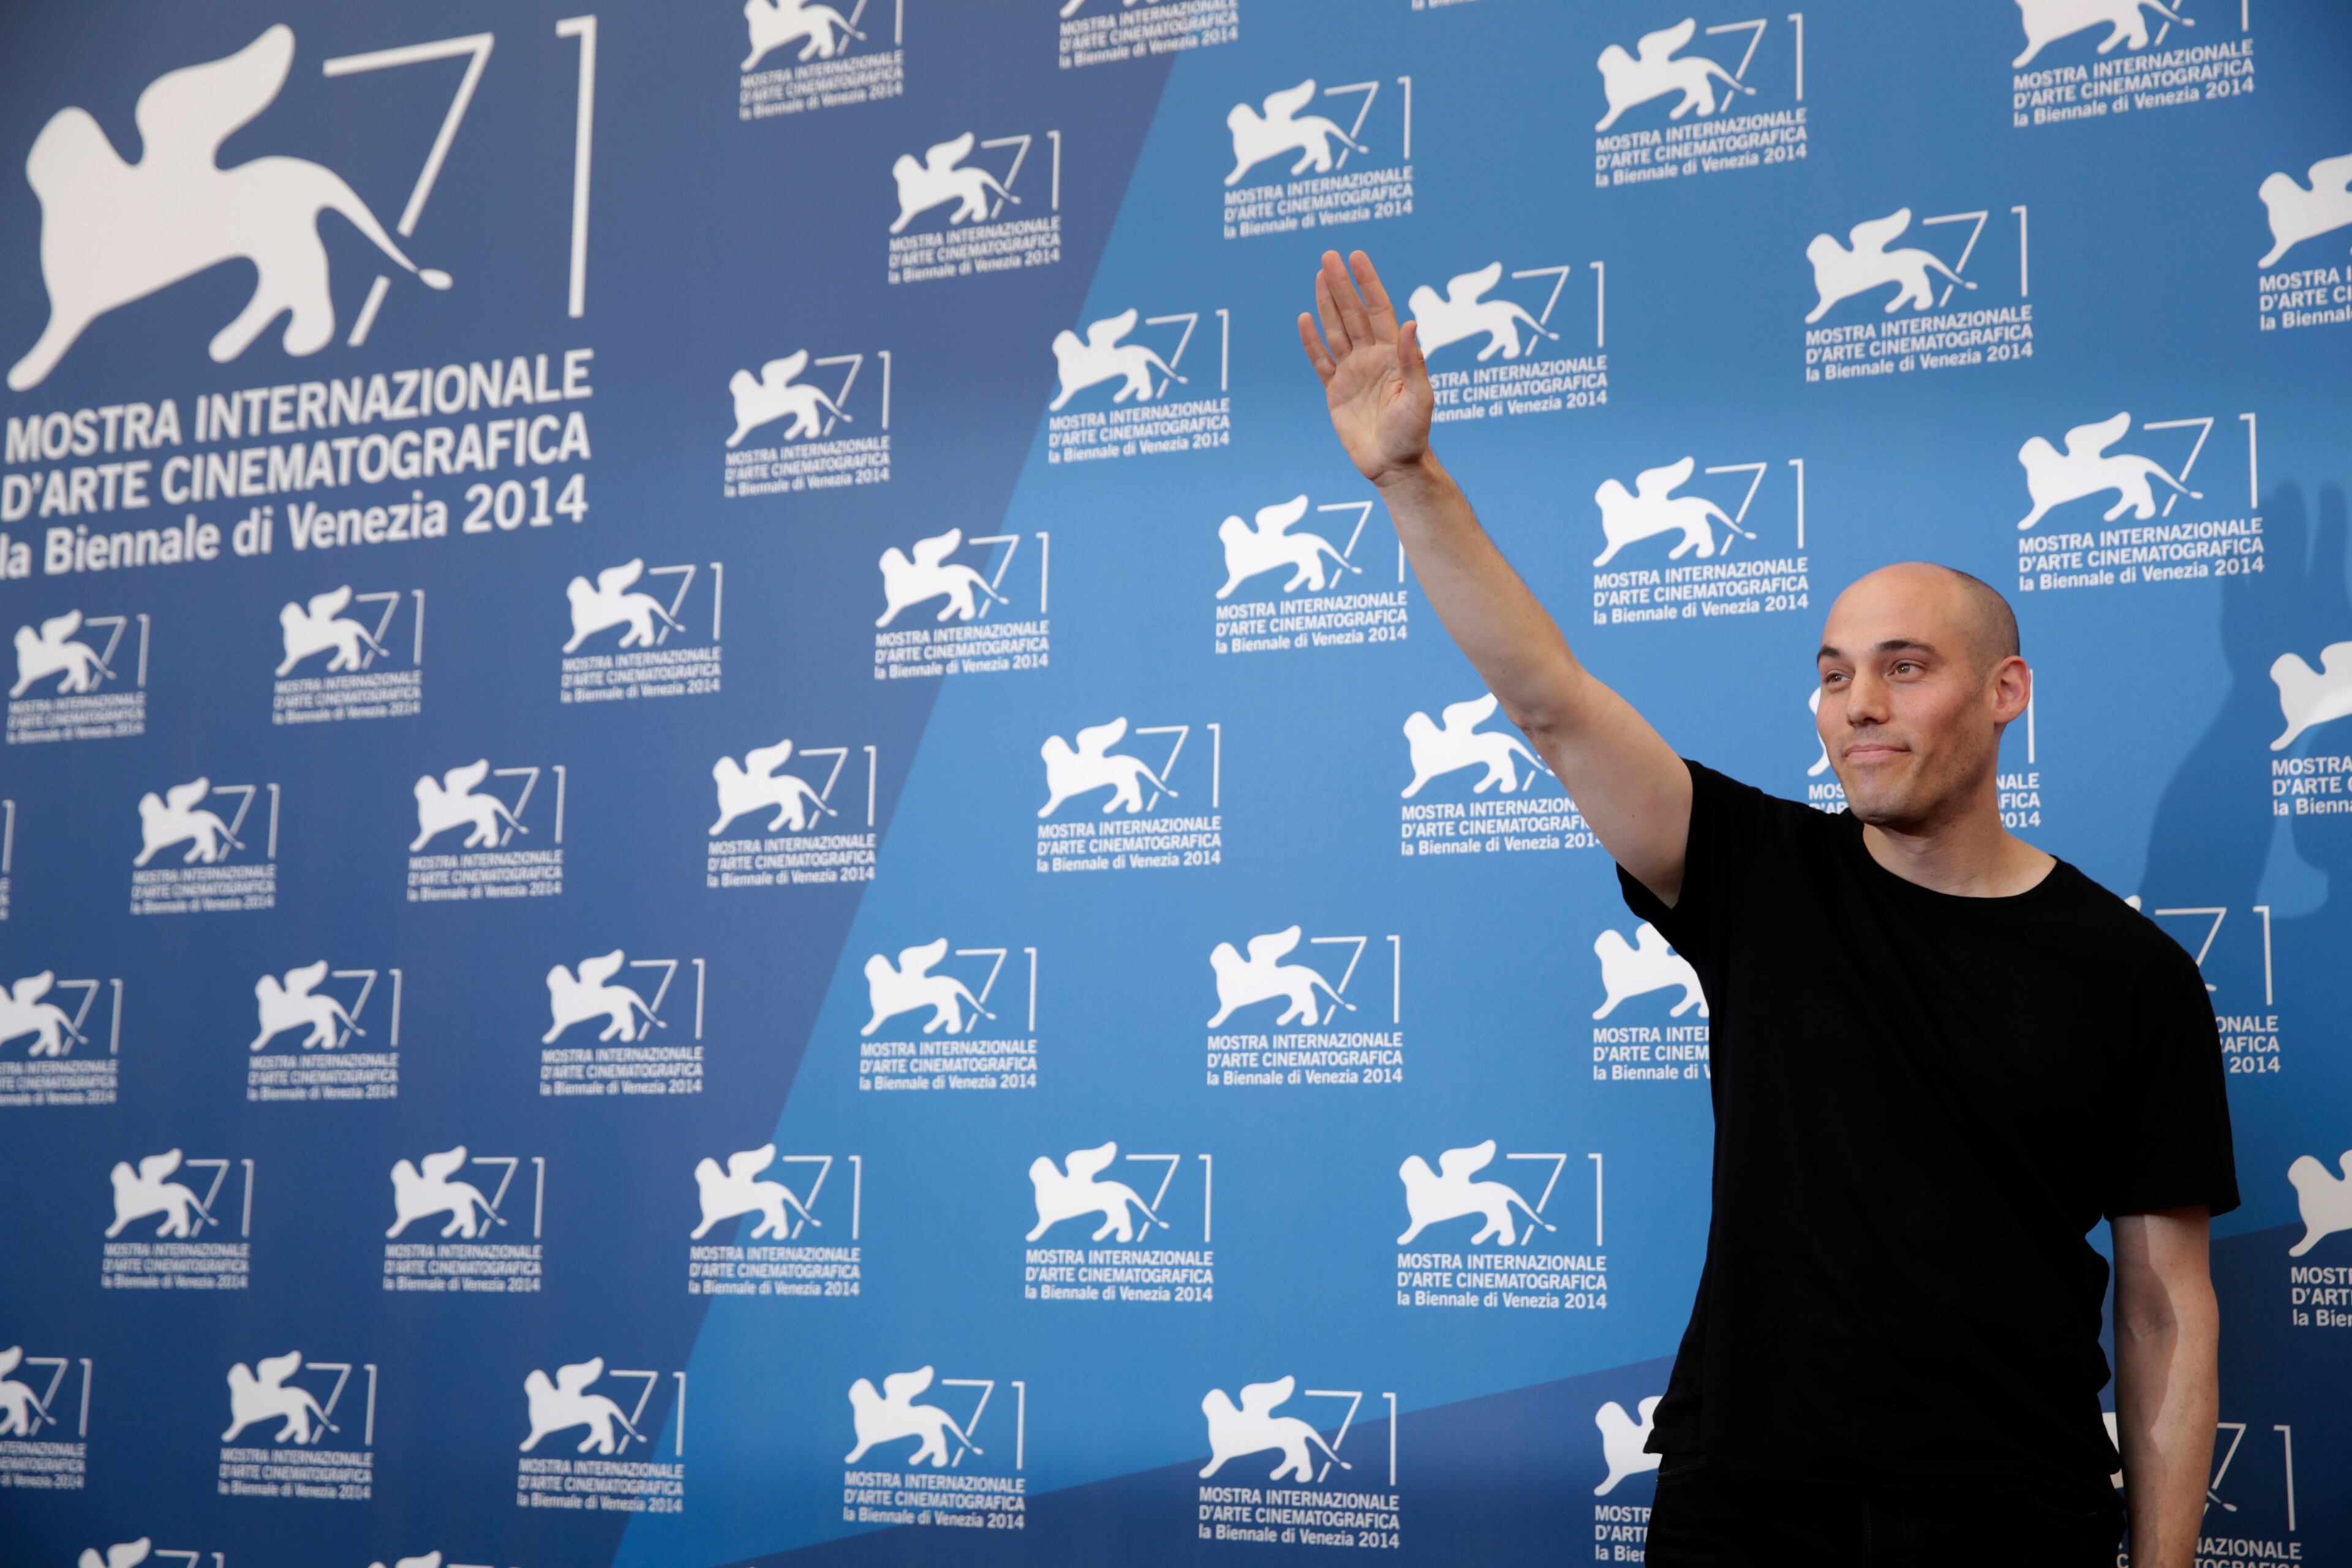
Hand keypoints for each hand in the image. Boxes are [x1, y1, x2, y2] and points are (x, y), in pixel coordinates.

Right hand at [1299, 250, 1432, 486]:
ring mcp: (1352, 373)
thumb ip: (1413, 362)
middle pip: (1352, 314)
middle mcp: (1372, 358)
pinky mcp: (1335, 391)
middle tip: (1328, 256)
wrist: (1393, 466)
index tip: (1357, 257)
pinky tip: (1305, 319)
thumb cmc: (1413, 434)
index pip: (1378, 310)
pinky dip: (1311, 341)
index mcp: (1393, 355)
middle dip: (1341, 284)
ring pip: (1336, 330)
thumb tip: (1413, 323)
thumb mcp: (1420, 398)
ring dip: (1327, 303)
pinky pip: (1320, 361)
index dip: (1367, 283)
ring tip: (1319, 276)